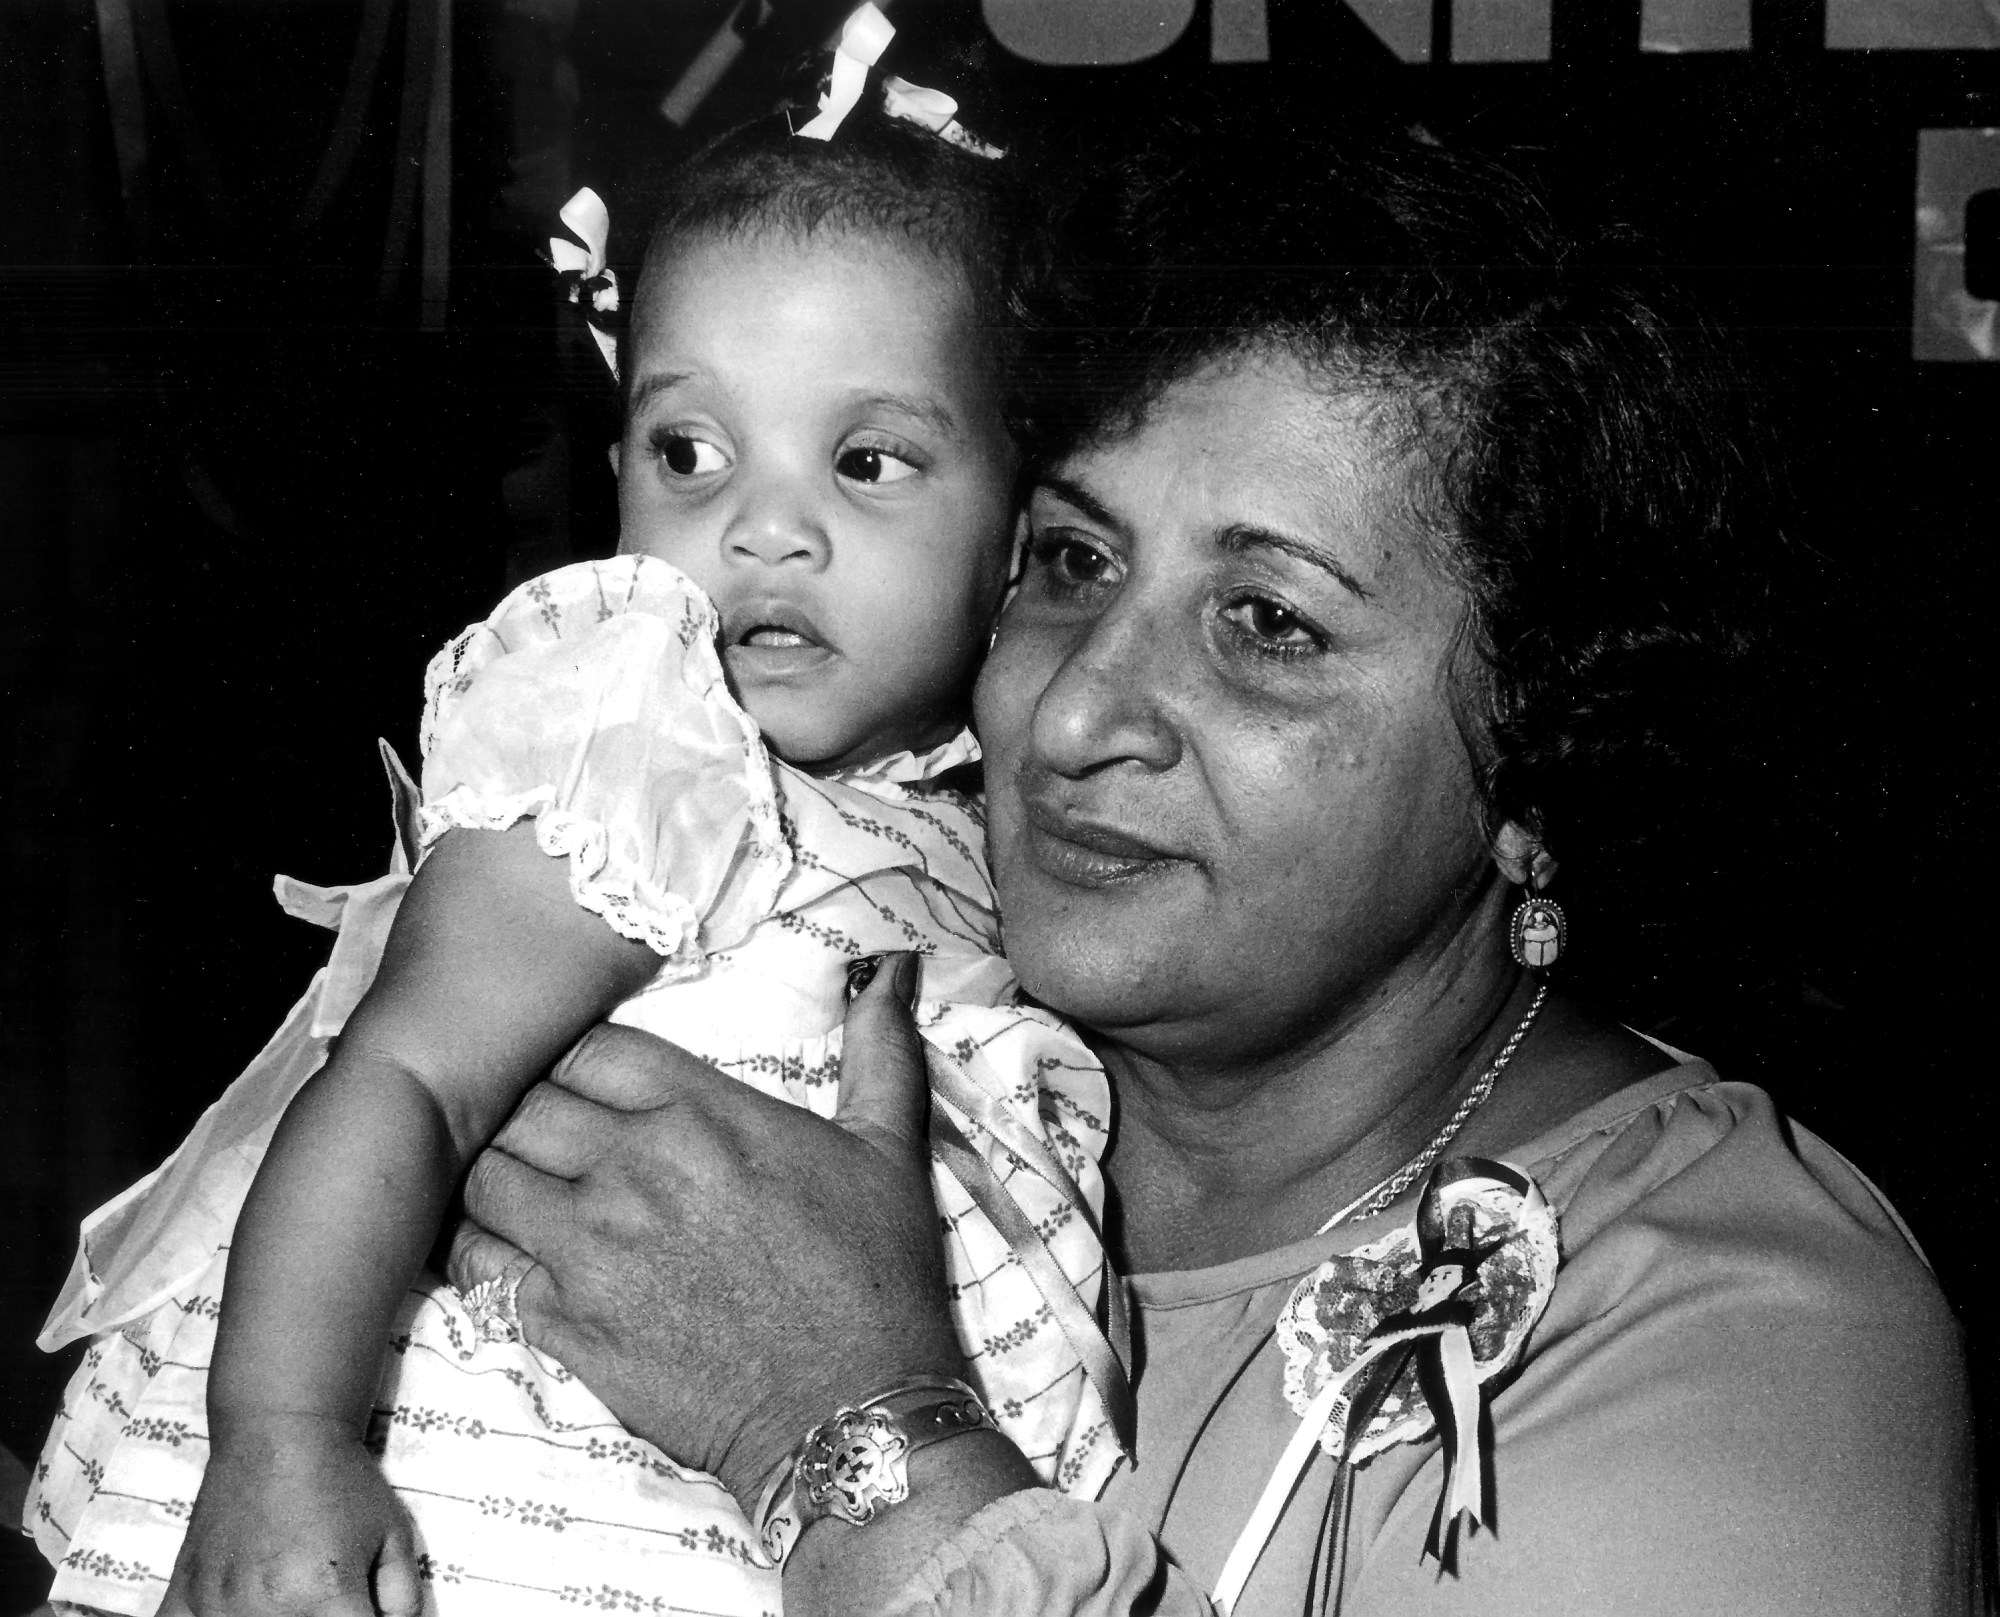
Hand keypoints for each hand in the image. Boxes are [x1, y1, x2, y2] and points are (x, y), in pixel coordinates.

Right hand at [161, 1413, 418, 1616]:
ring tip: (288, 1592)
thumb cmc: (341, 1480)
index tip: (358, 1609)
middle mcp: (265, 1609)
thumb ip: (403, 1597)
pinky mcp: (182, 1595)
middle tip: (323, 1593)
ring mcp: (216, 1605)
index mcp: (324, 1596)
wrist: (281, 1431)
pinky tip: (233, 1609)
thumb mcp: (394, 1534)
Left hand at [448, 952, 966, 1510]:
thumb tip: (892, 965)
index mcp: (706, 1113)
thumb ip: (878, 1048)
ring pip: (487, 1177)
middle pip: (524, 1103)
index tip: (586, 1081)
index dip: (577, 1058)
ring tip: (515, 1188)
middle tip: (542, 1134)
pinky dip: (479, 1254)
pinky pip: (481, 1267)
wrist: (854, 1413)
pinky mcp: (566, 1325)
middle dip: (525, 1111)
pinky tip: (503, 1254)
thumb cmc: (875, 1280)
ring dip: (494, 1176)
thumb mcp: (890, 1150)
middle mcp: (636, 1167)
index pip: (590, 1047)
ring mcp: (592, 1249)